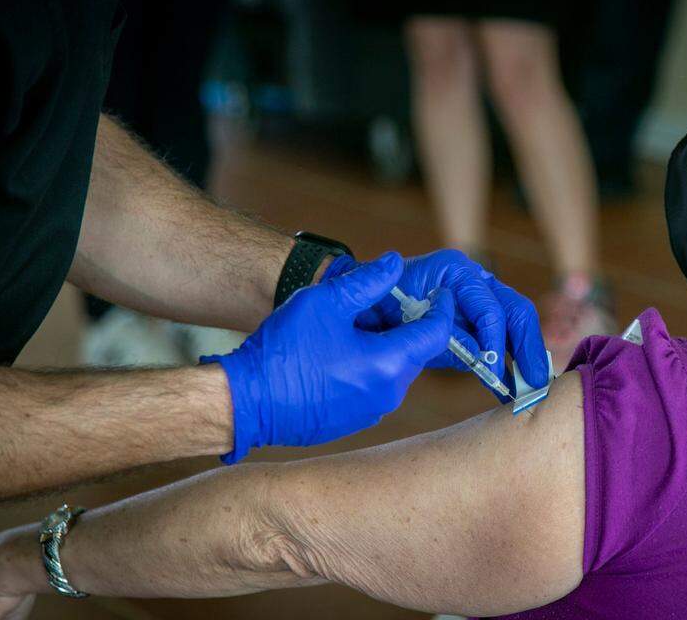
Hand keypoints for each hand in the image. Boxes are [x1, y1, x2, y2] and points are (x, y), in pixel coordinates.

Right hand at [205, 252, 454, 463]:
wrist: (246, 401)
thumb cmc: (284, 349)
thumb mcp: (325, 303)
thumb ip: (366, 282)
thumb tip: (394, 263)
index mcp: (387, 363)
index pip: (436, 334)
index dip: (440, 309)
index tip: (439, 293)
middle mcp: (387, 394)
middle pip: (416, 354)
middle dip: (411, 328)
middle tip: (398, 305)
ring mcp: (371, 412)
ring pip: (394, 372)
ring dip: (388, 349)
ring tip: (364, 329)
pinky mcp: (353, 422)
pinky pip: (373, 389)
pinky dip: (369, 370)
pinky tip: (343, 356)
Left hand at [324, 249, 549, 397]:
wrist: (359, 308)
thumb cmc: (377, 305)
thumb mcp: (405, 320)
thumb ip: (441, 333)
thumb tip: (480, 355)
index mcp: (455, 271)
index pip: (489, 305)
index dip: (494, 338)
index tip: (493, 368)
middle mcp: (474, 280)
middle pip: (515, 310)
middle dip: (527, 347)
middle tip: (536, 382)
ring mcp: (478, 300)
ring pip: (514, 326)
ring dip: (524, 358)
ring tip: (531, 390)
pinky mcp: (474, 324)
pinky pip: (498, 343)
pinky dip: (507, 365)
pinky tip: (511, 389)